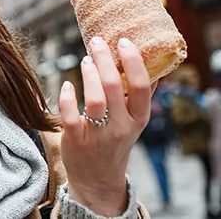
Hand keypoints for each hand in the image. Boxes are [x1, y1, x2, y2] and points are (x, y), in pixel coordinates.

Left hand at [58, 36, 150, 215]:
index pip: (143, 86)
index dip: (134, 61)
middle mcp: (121, 127)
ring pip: (95, 100)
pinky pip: (71, 117)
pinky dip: (67, 98)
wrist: (98, 179)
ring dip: (89, 75)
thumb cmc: (115, 142)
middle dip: (105, 60)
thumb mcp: (133, 122)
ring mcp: (99, 136)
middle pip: (116, 87)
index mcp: (139, 119)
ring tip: (85, 60)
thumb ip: (140, 96)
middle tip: (97, 42)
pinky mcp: (77, 141)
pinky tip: (67, 84)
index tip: (124, 41)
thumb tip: (152, 63)